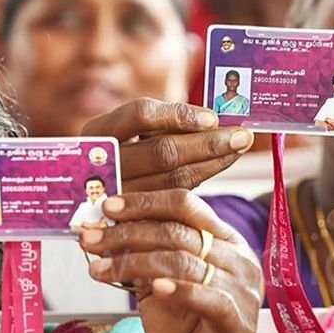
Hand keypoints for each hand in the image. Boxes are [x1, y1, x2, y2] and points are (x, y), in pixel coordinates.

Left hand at [80, 190, 263, 332]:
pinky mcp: (237, 325)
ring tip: (97, 269)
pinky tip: (152, 288)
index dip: (144, 202)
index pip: (186, 206)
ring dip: (133, 262)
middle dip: (127, 232)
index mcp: (227, 243)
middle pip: (179, 231)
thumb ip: (144, 258)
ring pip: (183, 261)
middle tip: (89, 237)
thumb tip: (103, 229)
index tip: (106, 206)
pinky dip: (178, 290)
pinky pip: (207, 298)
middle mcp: (241, 262)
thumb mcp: (160, 288)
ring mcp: (243, 293)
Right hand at [81, 99, 253, 192]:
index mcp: (98, 132)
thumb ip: (162, 122)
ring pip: (173, 178)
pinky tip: (222, 163)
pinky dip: (202, 177)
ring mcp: (114, 194)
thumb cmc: (121, 152)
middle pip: (162, 151)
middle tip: (242, 134)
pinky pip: (174, 197)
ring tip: (239, 147)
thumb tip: (213, 117)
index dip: (178, 115)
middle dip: (208, 142)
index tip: (212, 117)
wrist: (91, 200)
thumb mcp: (128, 132)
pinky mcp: (132, 217)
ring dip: (213, 161)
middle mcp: (102, 163)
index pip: (139, 116)